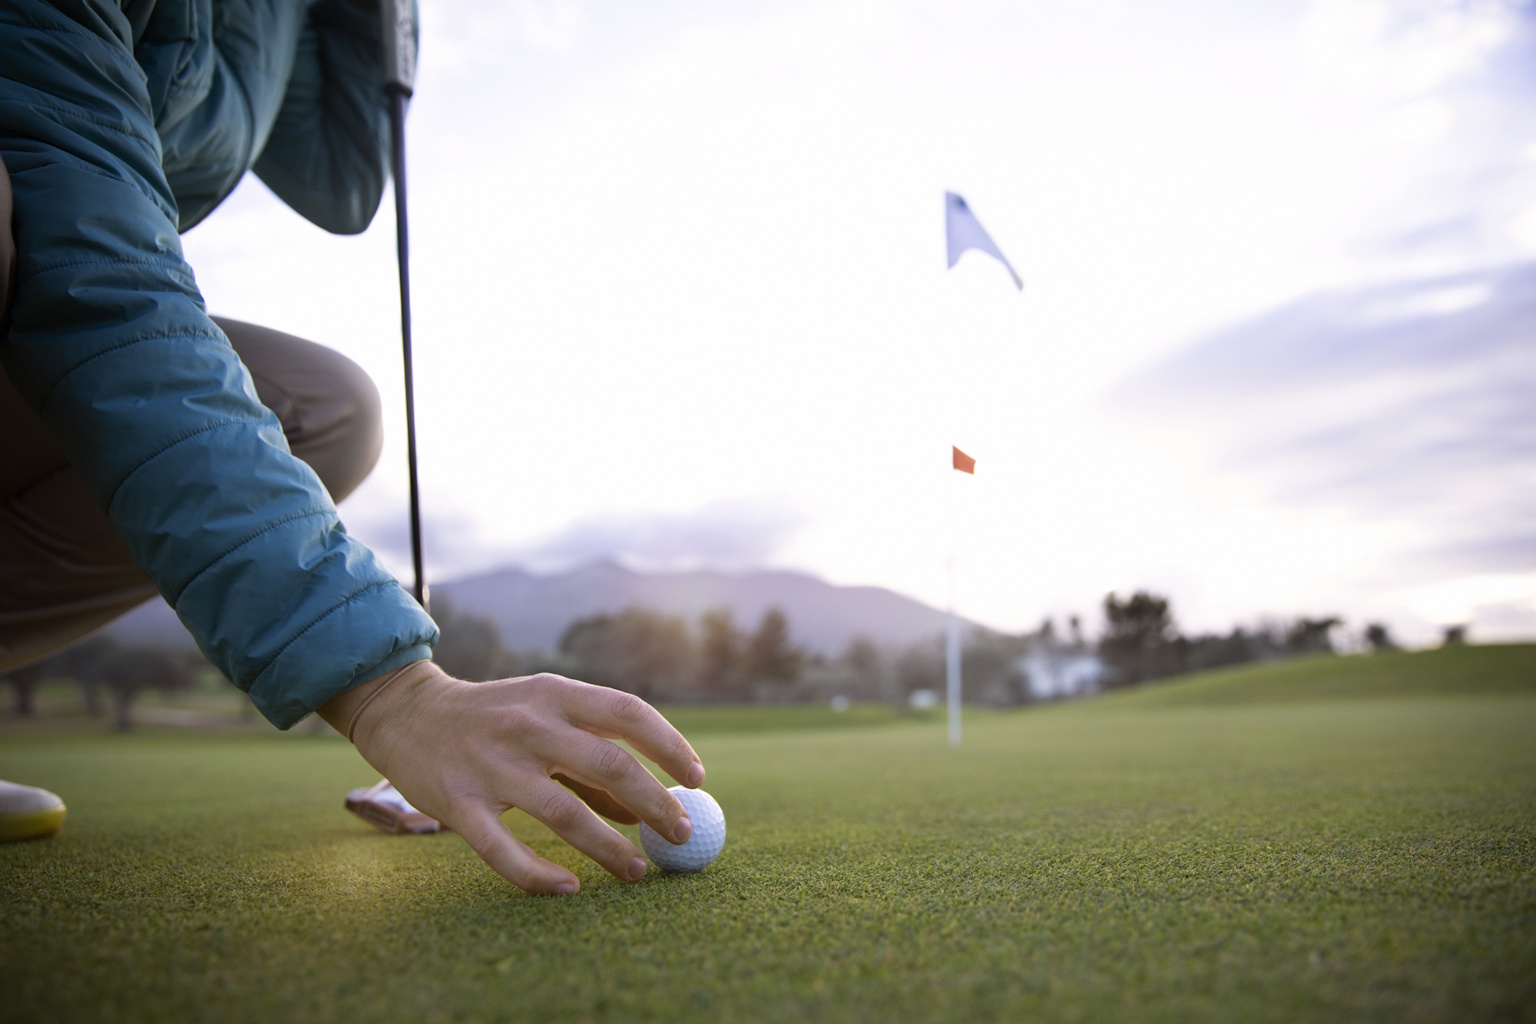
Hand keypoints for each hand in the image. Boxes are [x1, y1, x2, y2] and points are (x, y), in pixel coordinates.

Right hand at [319, 661, 704, 893]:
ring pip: (565, 813)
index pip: (628, 713)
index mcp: (556, 693)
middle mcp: (528, 724)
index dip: (669, 746)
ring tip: (638, 872)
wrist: (407, 714)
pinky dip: (538, 875)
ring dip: (609, 847)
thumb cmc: (494, 719)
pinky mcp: (459, 804)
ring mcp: (492, 765)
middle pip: (609, 764)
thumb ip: (592, 758)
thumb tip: (649, 808)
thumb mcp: (545, 717)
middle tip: (681, 835)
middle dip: (655, 803)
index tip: (697, 779)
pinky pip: (504, 850)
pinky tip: (569, 888)